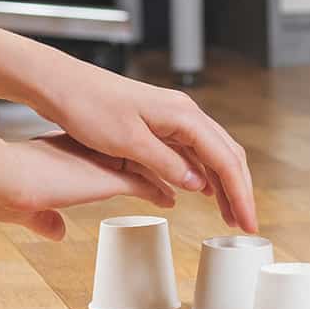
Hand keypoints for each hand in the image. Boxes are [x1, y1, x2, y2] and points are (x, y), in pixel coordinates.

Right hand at [0, 133, 175, 239]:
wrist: (2, 173)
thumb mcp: (21, 206)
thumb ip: (41, 220)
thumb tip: (57, 233)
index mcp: (69, 150)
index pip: (106, 154)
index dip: (123, 162)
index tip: (132, 170)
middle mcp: (91, 151)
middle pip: (133, 156)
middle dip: (154, 165)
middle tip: (170, 175)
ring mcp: (102, 162)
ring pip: (145, 167)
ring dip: (162, 179)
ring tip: (178, 189)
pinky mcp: (109, 177)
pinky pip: (145, 182)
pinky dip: (161, 191)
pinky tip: (173, 199)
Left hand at [28, 60, 256, 232]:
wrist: (62, 84)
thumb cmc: (89, 107)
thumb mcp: (127, 142)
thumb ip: (166, 163)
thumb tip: (199, 185)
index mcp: (183, 116)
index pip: (225, 160)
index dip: (240, 194)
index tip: (248, 223)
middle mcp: (184, 114)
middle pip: (226, 155)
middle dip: (239, 191)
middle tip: (245, 224)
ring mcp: (173, 117)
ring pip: (211, 154)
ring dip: (223, 184)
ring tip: (229, 215)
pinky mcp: (159, 124)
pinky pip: (192, 151)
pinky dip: (203, 174)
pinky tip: (203, 192)